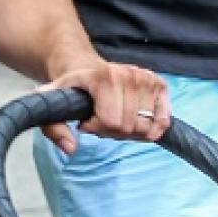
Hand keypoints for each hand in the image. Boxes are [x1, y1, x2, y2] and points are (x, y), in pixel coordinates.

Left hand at [39, 61, 170, 154]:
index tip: (86, 122)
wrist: (88, 67)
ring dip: (131, 131)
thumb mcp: (53, 102)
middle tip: (102, 121)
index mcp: (103, 76)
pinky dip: (152, 128)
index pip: (111, 120)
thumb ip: (54, 128)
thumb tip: (71, 149)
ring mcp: (146, 78)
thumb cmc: (73, 88)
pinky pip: (163, 120)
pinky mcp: (159, 84)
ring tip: (117, 118)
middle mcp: (128, 74)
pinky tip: (136, 120)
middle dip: (113, 132)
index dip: (97, 128)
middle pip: (128, 126)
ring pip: (146, 126)